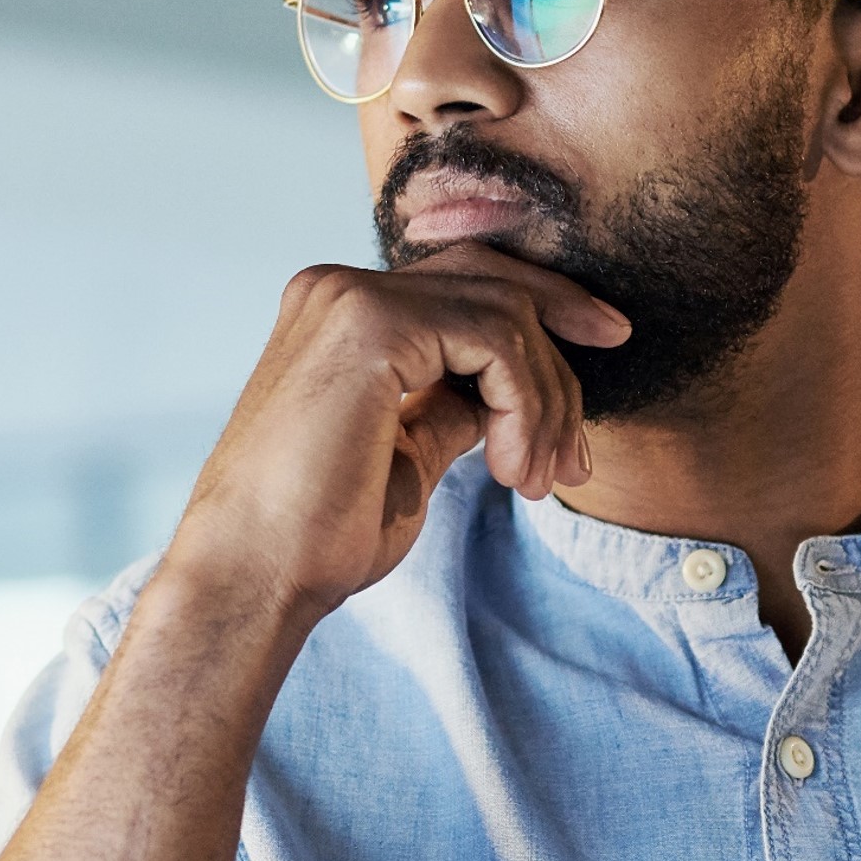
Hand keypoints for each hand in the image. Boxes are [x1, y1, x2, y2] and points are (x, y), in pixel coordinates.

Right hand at [158, 247, 629, 626]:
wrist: (255, 577)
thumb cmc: (317, 537)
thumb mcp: (407, 456)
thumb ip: (450, 408)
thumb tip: (506, 398)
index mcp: (340, 313)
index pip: (466, 282)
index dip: (546, 310)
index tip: (605, 350)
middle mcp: (339, 288)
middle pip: (495, 282)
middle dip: (563, 352)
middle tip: (580, 453)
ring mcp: (351, 298)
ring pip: (507, 314)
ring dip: (544, 405)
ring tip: (533, 483)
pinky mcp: (371, 326)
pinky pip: (496, 341)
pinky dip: (525, 407)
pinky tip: (507, 471)